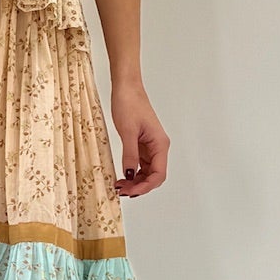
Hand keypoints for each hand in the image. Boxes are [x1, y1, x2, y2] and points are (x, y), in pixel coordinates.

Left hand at [111, 82, 169, 197]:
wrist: (126, 88)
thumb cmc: (129, 104)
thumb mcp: (127, 132)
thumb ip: (130, 155)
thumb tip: (129, 175)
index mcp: (160, 144)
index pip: (158, 174)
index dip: (145, 186)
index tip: (130, 191)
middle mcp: (158, 147)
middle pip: (154, 176)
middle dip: (140, 186)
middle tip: (121, 190)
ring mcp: (150, 146)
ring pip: (147, 172)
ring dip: (135, 181)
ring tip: (119, 186)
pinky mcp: (142, 144)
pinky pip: (140, 164)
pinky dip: (132, 173)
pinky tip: (122, 176)